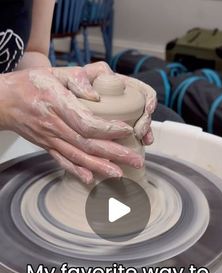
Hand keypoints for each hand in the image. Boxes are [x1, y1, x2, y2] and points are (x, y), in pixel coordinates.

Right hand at [0, 67, 143, 183]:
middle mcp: (54, 126)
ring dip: (100, 167)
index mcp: (57, 104)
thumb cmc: (29, 84)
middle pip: (87, 144)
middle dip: (114, 154)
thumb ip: (78, 79)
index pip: (86, 122)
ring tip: (120, 174)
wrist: (3, 101)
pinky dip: (77, 172)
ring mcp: (50, 139)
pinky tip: (91, 180)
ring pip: (77, 157)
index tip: (128, 131)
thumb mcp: (54, 72)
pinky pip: (62, 162)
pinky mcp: (47, 147)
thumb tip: (97, 94)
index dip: (108, 129)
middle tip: (136, 159)